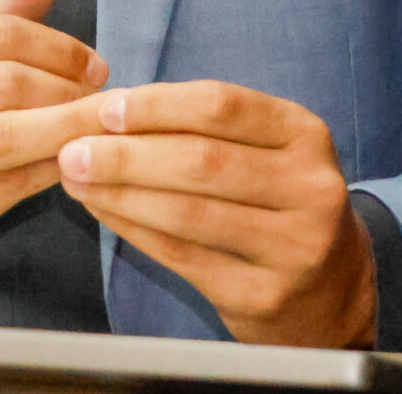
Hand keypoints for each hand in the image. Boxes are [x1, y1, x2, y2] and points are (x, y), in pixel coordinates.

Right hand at [0, 0, 112, 283]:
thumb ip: (1, 16)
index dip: (59, 47)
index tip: (95, 65)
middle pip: (7, 83)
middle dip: (69, 89)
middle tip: (106, 100)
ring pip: (9, 136)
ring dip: (68, 128)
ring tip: (101, 128)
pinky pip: (8, 187)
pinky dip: (51, 170)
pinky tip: (72, 163)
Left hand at [56, 80, 374, 347]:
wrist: (328, 291)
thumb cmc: (277, 201)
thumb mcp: (265, 149)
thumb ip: (204, 126)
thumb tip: (111, 110)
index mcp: (306, 134)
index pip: (221, 106)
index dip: (156, 105)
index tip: (105, 107)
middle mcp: (310, 188)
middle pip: (202, 161)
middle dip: (126, 155)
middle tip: (72, 150)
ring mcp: (293, 247)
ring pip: (188, 213)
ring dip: (120, 194)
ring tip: (76, 180)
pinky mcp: (264, 295)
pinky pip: (183, 256)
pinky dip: (134, 230)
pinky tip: (104, 212)